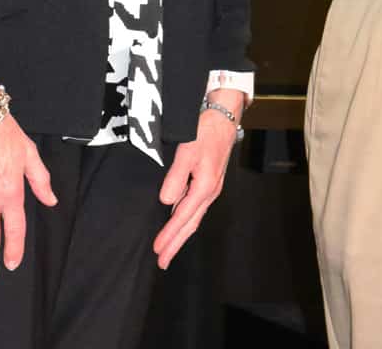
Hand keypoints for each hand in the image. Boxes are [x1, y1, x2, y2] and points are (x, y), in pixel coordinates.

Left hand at [153, 90, 241, 269]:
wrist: (224, 119)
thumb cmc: (205, 132)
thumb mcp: (187, 151)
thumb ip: (176, 177)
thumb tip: (166, 201)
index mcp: (204, 187)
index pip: (183, 217)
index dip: (169, 234)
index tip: (157, 250)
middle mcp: (210, 192)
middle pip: (191, 224)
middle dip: (176, 244)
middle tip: (162, 262)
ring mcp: (212, 188)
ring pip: (195, 218)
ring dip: (181, 235)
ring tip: (169, 250)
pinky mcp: (210, 183)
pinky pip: (197, 210)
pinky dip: (187, 222)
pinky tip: (181, 225)